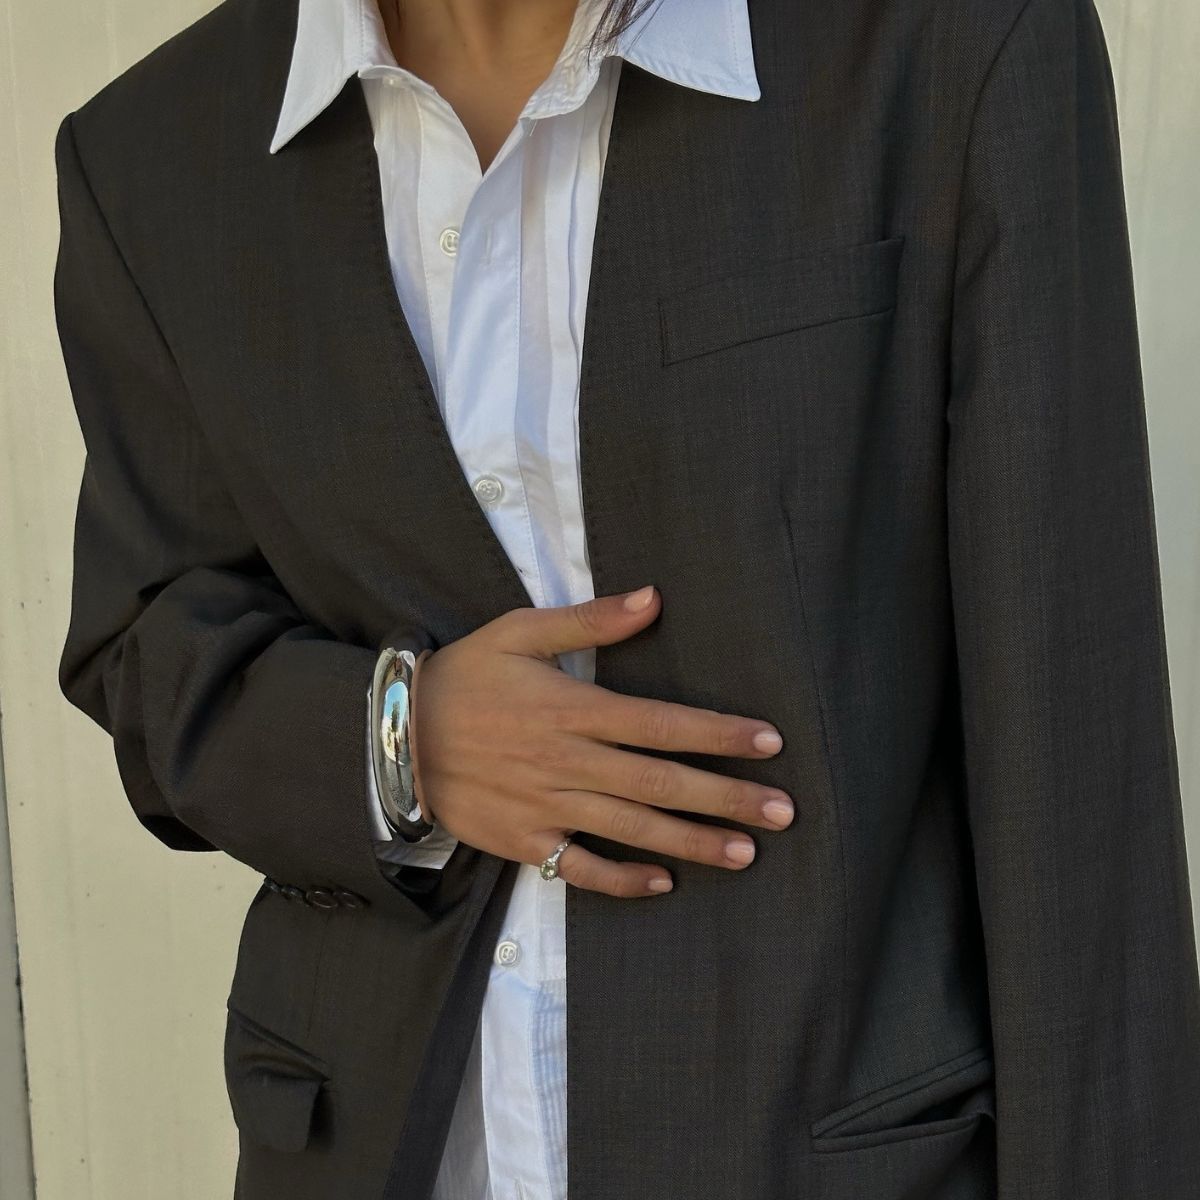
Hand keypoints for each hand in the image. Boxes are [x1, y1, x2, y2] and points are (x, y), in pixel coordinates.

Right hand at [407, 585, 791, 897]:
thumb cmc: (463, 676)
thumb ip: (590, 620)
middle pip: (662, 784)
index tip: (769, 743)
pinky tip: (663, 885)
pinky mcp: (525, 840)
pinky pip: (581, 869)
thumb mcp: (518, 631)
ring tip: (747, 855)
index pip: (662, 724)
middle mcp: (569, 762)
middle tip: (783, 812)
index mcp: (574, 708)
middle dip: (727, 799)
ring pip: (633, 830)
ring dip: (693, 844)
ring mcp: (548, 807)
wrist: (394, 736)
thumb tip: (653, 597)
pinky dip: (622, 879)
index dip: (719, 734)